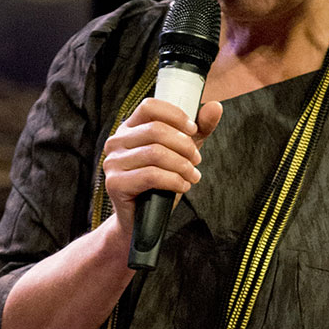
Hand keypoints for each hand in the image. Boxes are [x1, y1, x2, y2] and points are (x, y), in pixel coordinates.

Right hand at [102, 93, 222, 240]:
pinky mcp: (115, 183)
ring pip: (155, 153)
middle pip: (156, 130)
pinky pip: (151, 175)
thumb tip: (215, 107)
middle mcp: (116, 142)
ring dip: (182, 165)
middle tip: (196, 160)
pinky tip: (182, 186)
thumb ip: (198, 131)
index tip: (193, 130)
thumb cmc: (159, 185)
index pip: (150, 107)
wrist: (141, 221)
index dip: (175, 115)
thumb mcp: (181, 153)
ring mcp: (113, 162)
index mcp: (129, 129)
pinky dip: (173, 180)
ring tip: (192, 175)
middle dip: (184, 145)